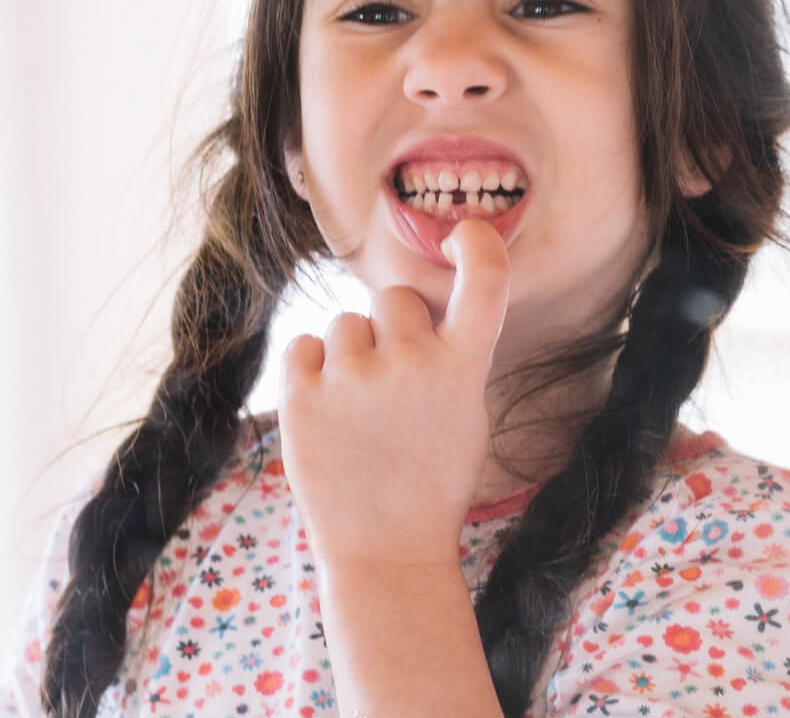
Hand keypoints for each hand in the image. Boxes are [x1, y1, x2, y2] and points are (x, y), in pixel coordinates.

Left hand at [276, 219, 511, 571]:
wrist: (387, 554)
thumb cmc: (430, 484)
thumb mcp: (465, 415)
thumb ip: (448, 356)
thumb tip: (413, 307)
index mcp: (463, 367)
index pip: (486, 280)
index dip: (476, 244)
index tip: (462, 234)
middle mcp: (412, 362)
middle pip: (394, 299)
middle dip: (392, 330)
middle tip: (392, 387)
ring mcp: (354, 377)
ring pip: (345, 323)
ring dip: (349, 355)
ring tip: (358, 413)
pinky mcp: (303, 394)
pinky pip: (303, 345)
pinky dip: (310, 371)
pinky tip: (326, 412)